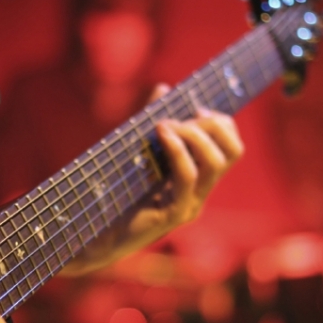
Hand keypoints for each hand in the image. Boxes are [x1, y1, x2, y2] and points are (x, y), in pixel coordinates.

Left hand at [64, 84, 243, 273]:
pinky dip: (178, 149)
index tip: (194, 109)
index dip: (221, 123)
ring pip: (215, 163)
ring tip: (164, 124)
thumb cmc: (111, 194)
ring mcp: (189, 206)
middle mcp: (198, 194)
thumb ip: (150, 121)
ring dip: (193, 134)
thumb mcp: (135, 151)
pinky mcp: (173, 216)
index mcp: (195, 182)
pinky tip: (161, 133)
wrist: (91, 234)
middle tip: (179, 117)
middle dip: (211, 125)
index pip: (231, 149)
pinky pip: (187, 177)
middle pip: (231, 152)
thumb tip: (163, 88)